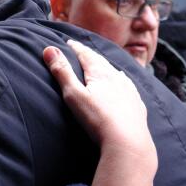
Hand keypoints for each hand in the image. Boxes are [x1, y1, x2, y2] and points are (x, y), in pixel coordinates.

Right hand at [43, 39, 156, 185]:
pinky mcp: (137, 104)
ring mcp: (129, 90)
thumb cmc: (97, 119)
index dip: (76, 48)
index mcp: (100, 73)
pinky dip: (122, 79)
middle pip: (101, 61)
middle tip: (81, 50)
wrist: (128, 143)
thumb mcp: (73, 95)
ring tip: (101, 63)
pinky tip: (123, 81)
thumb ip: (62, 72)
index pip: (86, 55)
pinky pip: (128, 85)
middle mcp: (117, 77)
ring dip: (106, 66)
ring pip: (116, 72)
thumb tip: (48, 49)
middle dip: (90, 55)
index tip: (69, 42)